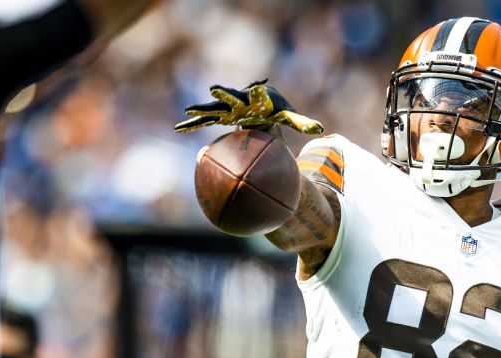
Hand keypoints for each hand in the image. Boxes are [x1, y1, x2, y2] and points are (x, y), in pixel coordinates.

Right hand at [174, 79, 323, 133]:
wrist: (259, 102)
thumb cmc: (276, 108)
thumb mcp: (289, 115)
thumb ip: (302, 122)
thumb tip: (321, 129)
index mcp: (257, 98)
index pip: (258, 93)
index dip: (258, 90)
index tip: (259, 85)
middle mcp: (240, 100)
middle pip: (231, 96)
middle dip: (223, 92)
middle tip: (214, 88)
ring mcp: (227, 107)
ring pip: (213, 108)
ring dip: (201, 110)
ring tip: (187, 112)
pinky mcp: (220, 115)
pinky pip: (205, 121)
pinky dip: (193, 124)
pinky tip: (179, 127)